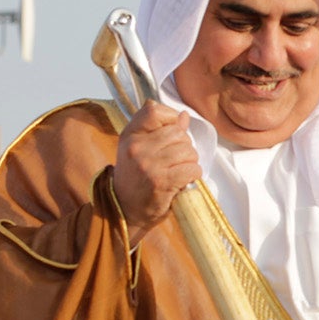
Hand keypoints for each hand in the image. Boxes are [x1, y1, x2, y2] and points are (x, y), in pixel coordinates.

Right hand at [112, 101, 202, 241]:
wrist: (124, 209)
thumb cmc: (135, 178)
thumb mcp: (139, 149)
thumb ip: (160, 130)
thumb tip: (183, 116)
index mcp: (130, 135)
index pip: (154, 110)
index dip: (171, 118)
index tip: (173, 132)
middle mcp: (137, 147)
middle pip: (178, 133)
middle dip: (184, 146)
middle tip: (177, 160)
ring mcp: (149, 164)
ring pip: (188, 151)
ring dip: (190, 162)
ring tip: (180, 171)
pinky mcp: (161, 181)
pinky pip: (191, 169)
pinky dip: (193, 175)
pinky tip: (184, 180)